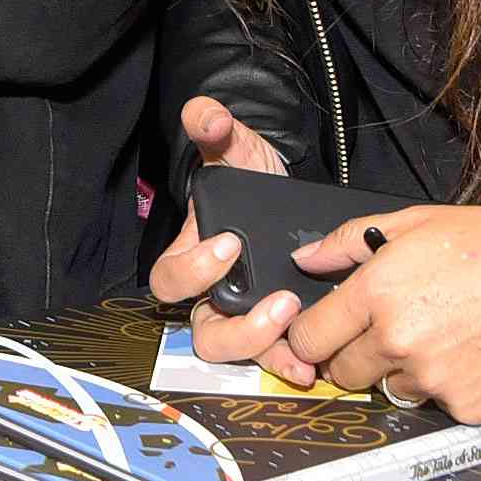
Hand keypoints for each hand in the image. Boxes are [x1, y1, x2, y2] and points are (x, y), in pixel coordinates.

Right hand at [146, 96, 319, 389]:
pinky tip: (309, 365)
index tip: (230, 243)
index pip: (170, 278)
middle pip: (202, 330)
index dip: (195, 270)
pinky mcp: (274, 328)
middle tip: (278, 300)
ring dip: (263, 347)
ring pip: (232, 352)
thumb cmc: (249, 175)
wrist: (285, 193)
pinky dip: (286, 364)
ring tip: (296, 325)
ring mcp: (241, 315)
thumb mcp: (235, 147)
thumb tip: (205, 115)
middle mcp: (211, 293)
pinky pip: (270, 357)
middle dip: (237, 325)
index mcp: (192, 254)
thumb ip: (214, 127)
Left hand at [212, 204, 480, 424]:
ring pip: (389, 389)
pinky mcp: (465, 406)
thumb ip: (347, 242)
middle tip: (388, 331)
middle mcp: (396, 342)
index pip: (309, 339)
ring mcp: (431, 380)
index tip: (321, 335)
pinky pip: (436, 404)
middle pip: (343, 373)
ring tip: (439, 336)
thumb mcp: (413, 224)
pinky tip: (468, 354)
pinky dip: (445, 386)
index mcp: (376, 294)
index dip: (311, 337)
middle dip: (354, 355)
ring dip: (401, 371)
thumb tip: (304, 259)